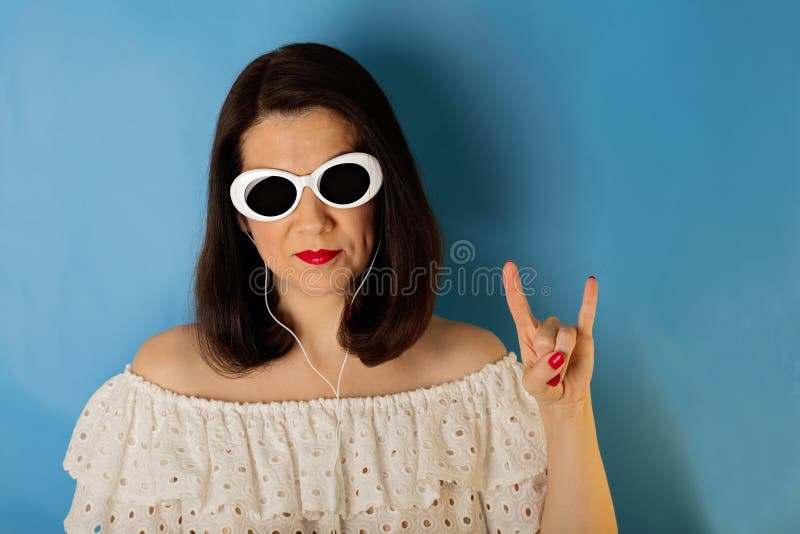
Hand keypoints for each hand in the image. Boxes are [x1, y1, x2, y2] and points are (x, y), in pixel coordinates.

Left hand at [502, 261, 597, 416]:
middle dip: (549, 355)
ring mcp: (565, 330)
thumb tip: (557, 355)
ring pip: (565, 334)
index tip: (509, 266)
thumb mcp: (533, 385)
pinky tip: (591, 281)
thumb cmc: (545, 387)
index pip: (518, 306)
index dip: (513, 287)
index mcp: (527, 334)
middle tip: (551, 370)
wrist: (566, 398)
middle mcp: (546, 327)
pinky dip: (589, 299)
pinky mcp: (584, 335)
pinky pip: (586, 314)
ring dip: (565, 354)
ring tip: (564, 367)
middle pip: (545, 331)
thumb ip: (539, 373)